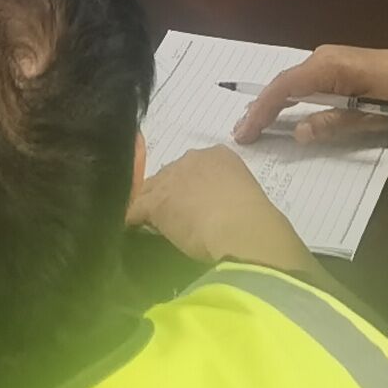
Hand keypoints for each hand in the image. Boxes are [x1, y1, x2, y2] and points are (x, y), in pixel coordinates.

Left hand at [131, 146, 314, 274]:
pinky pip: (136, 209)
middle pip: (169, 175)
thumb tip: (221, 211)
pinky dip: (134, 220)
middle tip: (177, 218)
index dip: (191, 187)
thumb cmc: (254, 220)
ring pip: (150, 190)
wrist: (243, 230)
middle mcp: (193, 158)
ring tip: (155, 227)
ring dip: (151, 207)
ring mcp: (171, 178)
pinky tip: (136, 231)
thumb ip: (228, 195)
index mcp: (220, 155)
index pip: (193, 168)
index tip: (195, 204)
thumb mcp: (245, 197)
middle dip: (170, 194)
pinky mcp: (156, 201)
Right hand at [228, 43, 387, 144]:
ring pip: (289, 81)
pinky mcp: (333, 64)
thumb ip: (330, 124)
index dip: (261, 111)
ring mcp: (326, 58)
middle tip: (240, 133)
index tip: (244, 132)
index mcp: (326, 68)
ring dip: (271, 102)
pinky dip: (286, 96)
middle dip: (259, 108)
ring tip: (252, 124)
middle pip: (281, 83)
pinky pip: (301, 80)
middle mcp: (321, 58)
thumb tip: (298, 133)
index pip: (283, 89)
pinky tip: (278, 109)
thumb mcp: (366, 117)